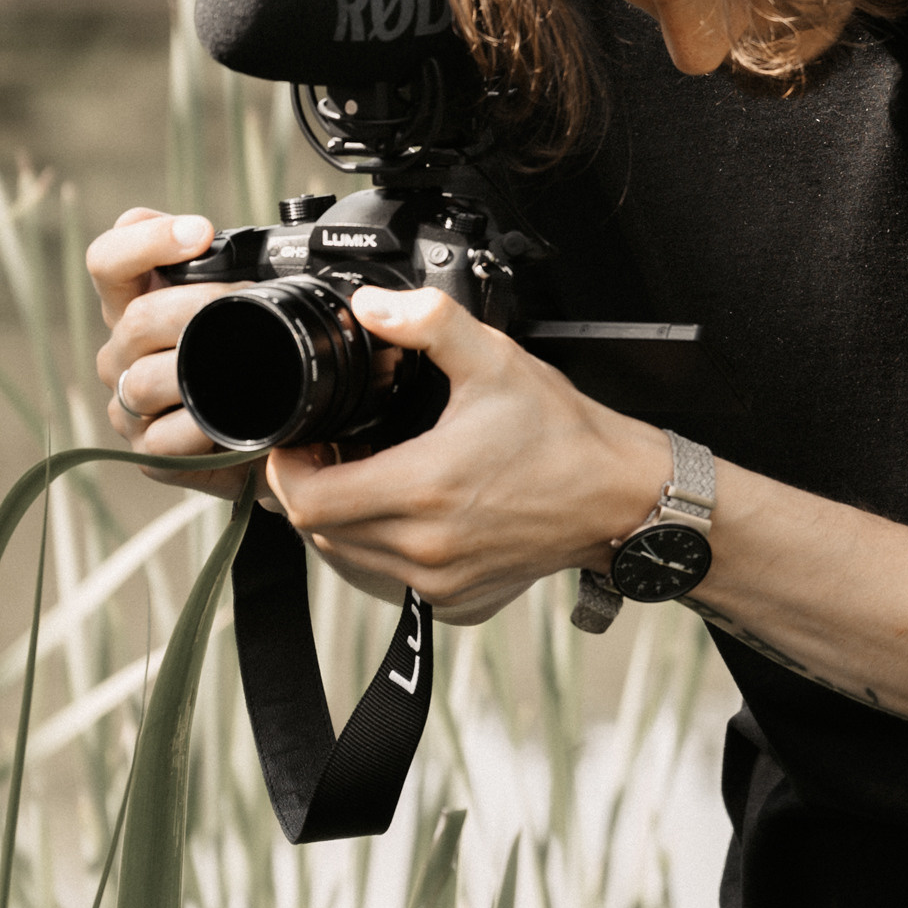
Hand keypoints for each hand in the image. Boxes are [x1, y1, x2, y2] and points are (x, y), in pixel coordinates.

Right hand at [86, 206, 257, 487]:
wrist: (271, 432)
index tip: (202, 232)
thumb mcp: (242, 305)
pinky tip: (232, 415)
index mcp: (133, 304)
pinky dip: (200, 426)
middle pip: (136, 318)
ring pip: (145, 380)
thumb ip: (236, 267)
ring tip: (249, 358)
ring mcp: (129, 405)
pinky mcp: (149, 454)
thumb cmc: (250, 358)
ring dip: (200, 364)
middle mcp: (121, 353)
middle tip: (250, 297)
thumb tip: (279, 244)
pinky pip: (164, 438)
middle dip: (200, 303)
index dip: (146, 240)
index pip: (108, 260)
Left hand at [267, 289, 669, 624]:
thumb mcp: (496, 360)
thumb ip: (428, 322)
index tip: (300, 440)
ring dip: (343, 517)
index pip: (307, 500)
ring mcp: (439, 580)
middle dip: (312, 487)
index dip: (287, 468)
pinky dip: (381, 544)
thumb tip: (371, 307)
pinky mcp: (455, 599)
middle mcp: (425, 546)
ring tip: (368, 474)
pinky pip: (390, 576)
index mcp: (424, 488)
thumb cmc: (565, 435)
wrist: (621, 499)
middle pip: (320, 529)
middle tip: (332, 448)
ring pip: (349, 555)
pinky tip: (408, 509)